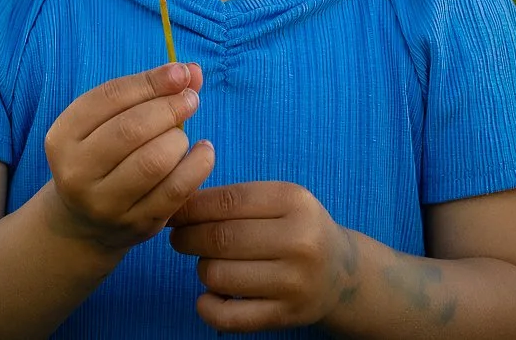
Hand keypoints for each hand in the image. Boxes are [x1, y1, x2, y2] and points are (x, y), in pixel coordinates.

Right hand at [42, 62, 214, 253]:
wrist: (85, 222)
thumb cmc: (102, 156)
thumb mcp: (109, 121)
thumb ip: (147, 91)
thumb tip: (192, 71)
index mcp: (63, 137)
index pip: (111, 97)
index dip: (151, 81)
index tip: (181, 73)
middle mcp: (76, 172)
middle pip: (132, 129)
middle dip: (169, 108)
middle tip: (190, 100)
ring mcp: (105, 204)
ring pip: (154, 161)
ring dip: (179, 138)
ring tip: (182, 135)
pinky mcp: (136, 224)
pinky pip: (176, 190)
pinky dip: (198, 165)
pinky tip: (203, 153)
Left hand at [167, 181, 357, 331]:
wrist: (341, 273)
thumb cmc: (297, 229)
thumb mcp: (279, 201)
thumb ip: (235, 199)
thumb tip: (178, 205)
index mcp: (294, 201)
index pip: (227, 202)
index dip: (191, 208)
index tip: (175, 213)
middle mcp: (299, 241)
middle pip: (220, 238)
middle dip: (187, 238)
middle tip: (179, 238)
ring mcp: (294, 282)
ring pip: (218, 275)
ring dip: (203, 269)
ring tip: (210, 264)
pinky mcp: (286, 315)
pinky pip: (229, 317)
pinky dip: (208, 307)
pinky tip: (208, 297)